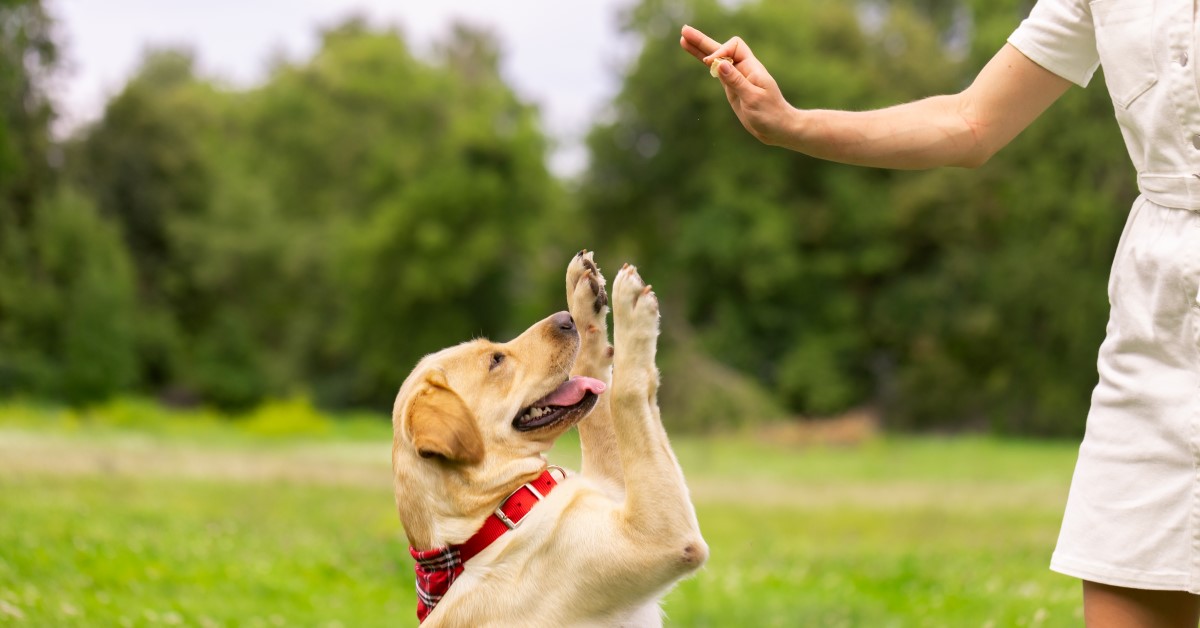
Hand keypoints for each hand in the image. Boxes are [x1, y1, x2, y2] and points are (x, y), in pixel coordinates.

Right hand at [679, 25, 794, 145]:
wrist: (778, 128)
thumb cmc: (771, 114)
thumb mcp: (753, 99)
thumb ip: (736, 81)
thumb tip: (720, 64)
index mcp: (751, 68)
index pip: (734, 47)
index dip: (720, 52)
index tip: (711, 65)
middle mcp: (743, 69)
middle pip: (721, 49)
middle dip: (703, 41)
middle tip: (684, 31)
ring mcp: (736, 77)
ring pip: (716, 59)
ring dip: (700, 49)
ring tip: (683, 40)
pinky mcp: (731, 87)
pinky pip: (716, 72)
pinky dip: (705, 63)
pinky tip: (695, 55)